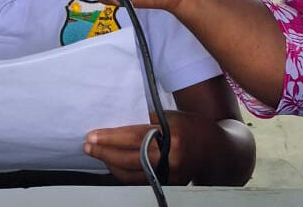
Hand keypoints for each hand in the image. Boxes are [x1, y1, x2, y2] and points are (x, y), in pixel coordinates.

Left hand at [83, 110, 218, 184]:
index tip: (92, 136)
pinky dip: (123, 173)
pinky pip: (139, 181)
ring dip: (110, 165)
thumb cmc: (191, 127)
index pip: (134, 137)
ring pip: (131, 175)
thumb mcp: (171, 117)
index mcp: (172, 135)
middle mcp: (171, 158)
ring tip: (97, 154)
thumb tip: (117, 120)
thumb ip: (147, 120)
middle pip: (129, 159)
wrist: (214, 150)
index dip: (111, 137)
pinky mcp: (168, 184)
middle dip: (105, 153)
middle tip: (88, 146)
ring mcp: (170, 175)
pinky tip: (113, 164)